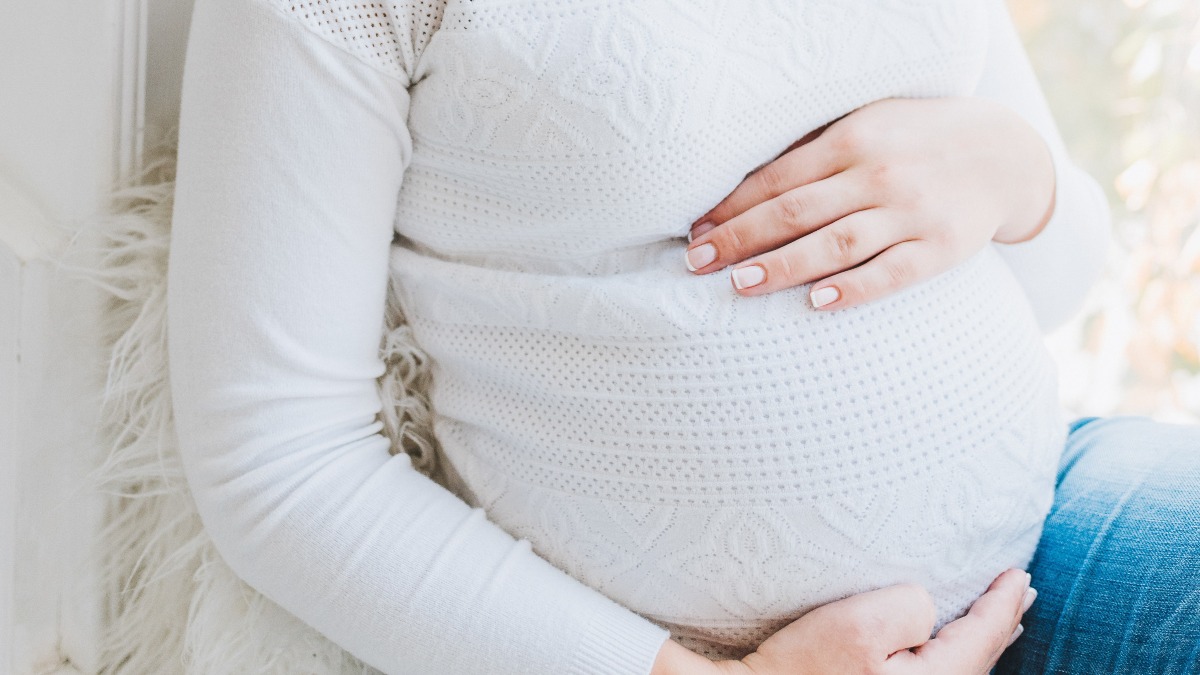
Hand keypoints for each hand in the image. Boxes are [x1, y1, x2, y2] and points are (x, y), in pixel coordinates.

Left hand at [683, 97, 1056, 309]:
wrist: (1003, 153)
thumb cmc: (914, 141)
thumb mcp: (866, 126)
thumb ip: (813, 153)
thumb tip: (740, 190)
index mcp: (852, 140)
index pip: (778, 179)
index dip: (732, 207)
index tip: (696, 233)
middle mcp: (878, 174)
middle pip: (796, 211)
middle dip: (741, 238)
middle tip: (698, 263)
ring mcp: (911, 212)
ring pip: (836, 243)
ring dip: (783, 265)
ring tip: (740, 283)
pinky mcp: (940, 247)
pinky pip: (892, 273)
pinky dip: (854, 288)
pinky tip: (817, 302)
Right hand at [706, 568, 1035, 674]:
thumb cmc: (802, 664)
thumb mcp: (859, 624)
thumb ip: (910, 607)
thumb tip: (928, 609)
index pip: (982, 638)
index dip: (1002, 602)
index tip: (1020, 573)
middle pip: (979, 659)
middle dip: (1001, 623)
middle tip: (1024, 590)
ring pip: (961, 668)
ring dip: (981, 637)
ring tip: (1002, 617)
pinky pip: (940, 673)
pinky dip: (957, 651)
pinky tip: (955, 644)